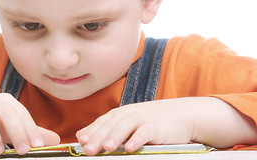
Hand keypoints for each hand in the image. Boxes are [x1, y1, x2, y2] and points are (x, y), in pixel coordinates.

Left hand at [76, 98, 195, 154]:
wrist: (181, 114)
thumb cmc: (151, 121)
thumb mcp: (127, 122)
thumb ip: (106, 128)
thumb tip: (82, 136)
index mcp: (120, 114)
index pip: (102, 122)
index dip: (92, 131)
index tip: (82, 142)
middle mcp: (129, 114)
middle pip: (111, 124)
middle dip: (99, 136)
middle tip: (89, 149)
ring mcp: (143, 118)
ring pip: (126, 125)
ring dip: (116, 136)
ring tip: (107, 147)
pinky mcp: (157, 125)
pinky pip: (146, 132)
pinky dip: (138, 139)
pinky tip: (131, 148)